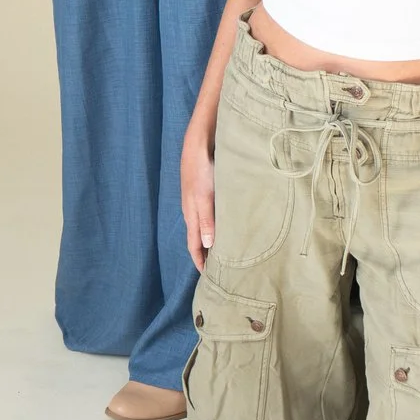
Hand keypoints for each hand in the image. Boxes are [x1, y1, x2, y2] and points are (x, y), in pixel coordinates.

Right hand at [178, 133, 215, 269]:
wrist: (199, 142)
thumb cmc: (201, 169)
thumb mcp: (204, 197)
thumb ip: (206, 221)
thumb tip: (207, 246)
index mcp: (191, 215)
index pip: (194, 246)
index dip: (200, 262)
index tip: (208, 278)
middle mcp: (194, 210)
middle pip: (198, 238)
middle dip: (206, 254)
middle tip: (219, 270)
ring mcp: (199, 200)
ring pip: (205, 226)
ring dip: (212, 240)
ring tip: (225, 251)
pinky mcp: (206, 190)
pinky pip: (210, 214)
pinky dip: (216, 225)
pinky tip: (227, 224)